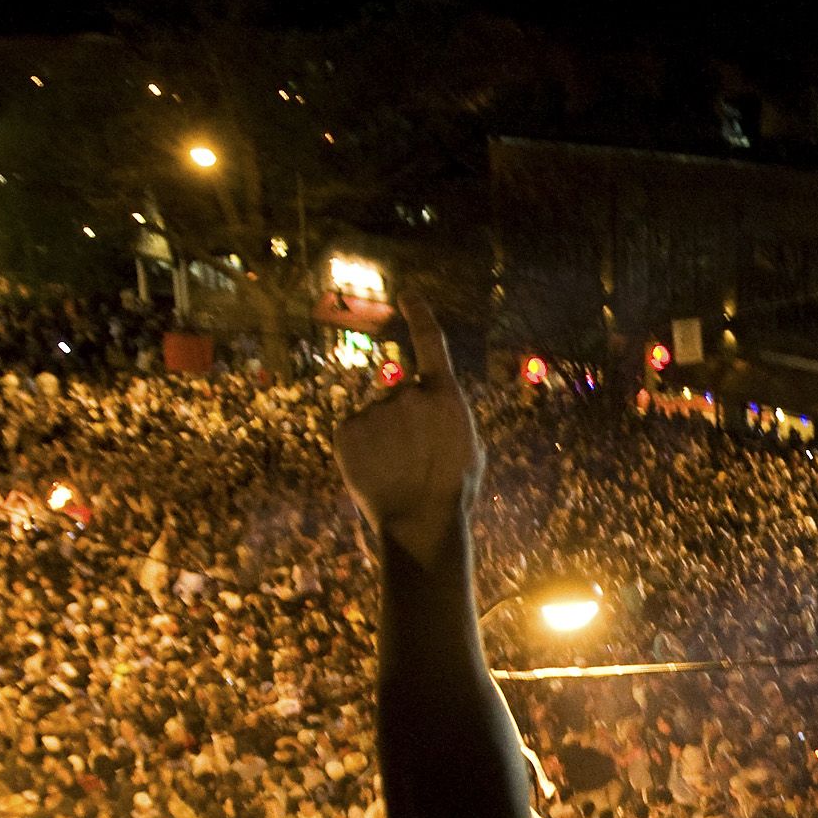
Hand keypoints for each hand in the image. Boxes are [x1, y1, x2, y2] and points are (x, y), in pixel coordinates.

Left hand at [334, 294, 479, 567]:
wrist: (419, 522)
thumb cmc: (453, 491)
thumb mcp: (470, 447)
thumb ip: (451, 416)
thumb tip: (435, 404)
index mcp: (445, 395)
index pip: (431, 342)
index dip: (420, 315)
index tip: (407, 294)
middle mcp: (408, 393)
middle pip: (403, 396)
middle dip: (407, 420)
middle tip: (415, 460)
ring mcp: (375, 409)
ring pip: (378, 417)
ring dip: (384, 437)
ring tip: (396, 471)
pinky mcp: (346, 428)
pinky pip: (354, 431)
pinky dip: (360, 448)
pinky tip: (375, 471)